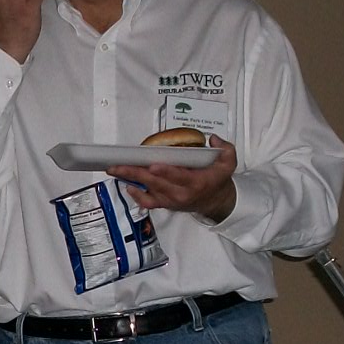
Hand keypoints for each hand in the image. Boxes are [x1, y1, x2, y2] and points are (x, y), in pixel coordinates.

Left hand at [115, 134, 238, 219]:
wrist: (216, 202)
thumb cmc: (217, 180)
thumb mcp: (228, 163)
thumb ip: (225, 149)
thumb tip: (213, 140)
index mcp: (195, 183)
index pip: (178, 177)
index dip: (164, 172)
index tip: (152, 165)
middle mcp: (180, 193)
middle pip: (155, 182)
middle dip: (135, 172)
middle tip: (118, 164)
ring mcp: (170, 199)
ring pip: (147, 190)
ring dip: (130, 180)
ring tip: (115, 170)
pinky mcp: (165, 203)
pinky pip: (147, 202)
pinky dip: (136, 195)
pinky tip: (126, 184)